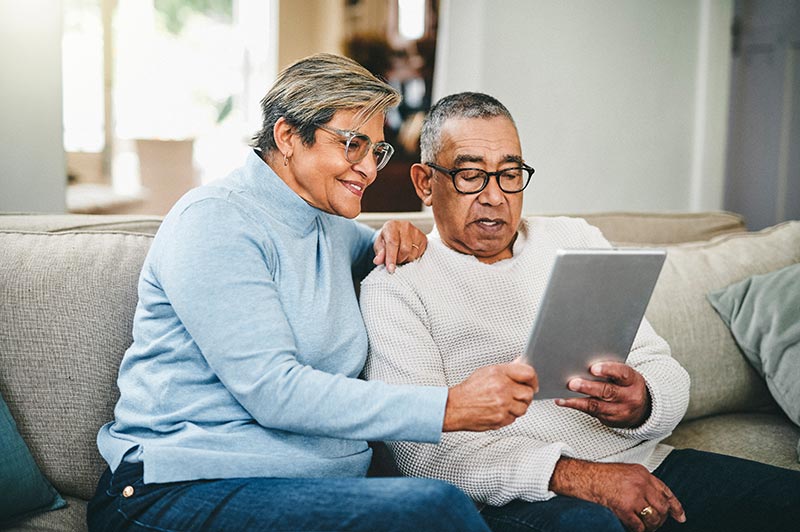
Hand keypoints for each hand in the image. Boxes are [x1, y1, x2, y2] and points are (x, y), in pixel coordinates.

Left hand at [373, 220, 426, 272]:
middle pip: (405, 250)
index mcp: (391, 226)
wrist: (397, 233)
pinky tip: (407, 254)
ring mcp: (416, 232)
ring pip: (413, 254)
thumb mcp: (379, 245)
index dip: (391, 258)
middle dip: (399, 259)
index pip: (393, 243)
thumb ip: (379, 253)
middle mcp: (405, 226)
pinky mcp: (423, 238)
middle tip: (394, 261)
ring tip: (400, 256)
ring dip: (405, 260)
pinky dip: (412, 258)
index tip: (390, 269)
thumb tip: (378, 260)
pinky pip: (419, 254)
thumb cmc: (387, 239)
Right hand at [443, 360, 536, 431]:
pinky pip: (514, 418)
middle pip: (528, 393)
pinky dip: (509, 415)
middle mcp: (502, 389)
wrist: (455, 407)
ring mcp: (502, 405)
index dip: (533, 379)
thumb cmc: (469, 390)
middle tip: (517, 395)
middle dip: (525, 395)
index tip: (533, 384)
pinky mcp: (501, 419)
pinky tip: (499, 410)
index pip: (528, 373)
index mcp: (499, 374)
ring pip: (524, 408)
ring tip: (505, 403)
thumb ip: (507, 369)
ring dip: (518, 407)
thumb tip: (521, 362)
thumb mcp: (487, 372)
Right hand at [550, 458, 685, 531]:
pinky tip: (633, 529)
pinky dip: (637, 530)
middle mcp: (641, 483)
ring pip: (653, 517)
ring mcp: (633, 495)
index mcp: (642, 473)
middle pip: (662, 506)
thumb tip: (652, 499)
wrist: (581, 477)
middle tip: (654, 525)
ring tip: (644, 528)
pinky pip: (639, 525)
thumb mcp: (624, 472)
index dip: (675, 506)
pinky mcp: (624, 507)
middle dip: (660, 519)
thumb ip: (640, 483)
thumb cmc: (598, 476)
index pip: (666, 491)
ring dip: (650, 526)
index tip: (680, 516)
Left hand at [556, 361, 650, 427]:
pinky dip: (575, 405)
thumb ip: (610, 369)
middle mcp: (628, 397)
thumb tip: (584, 359)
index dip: (608, 370)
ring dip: (577, 400)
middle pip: (607, 391)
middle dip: (588, 387)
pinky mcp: (609, 419)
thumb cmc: (626, 385)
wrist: (641, 409)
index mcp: (633, 381)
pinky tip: (562, 400)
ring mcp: (619, 410)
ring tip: (563, 394)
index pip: (622, 374)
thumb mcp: (625, 375)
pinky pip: (590, 412)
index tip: (593, 368)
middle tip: (572, 383)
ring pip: (597, 405)